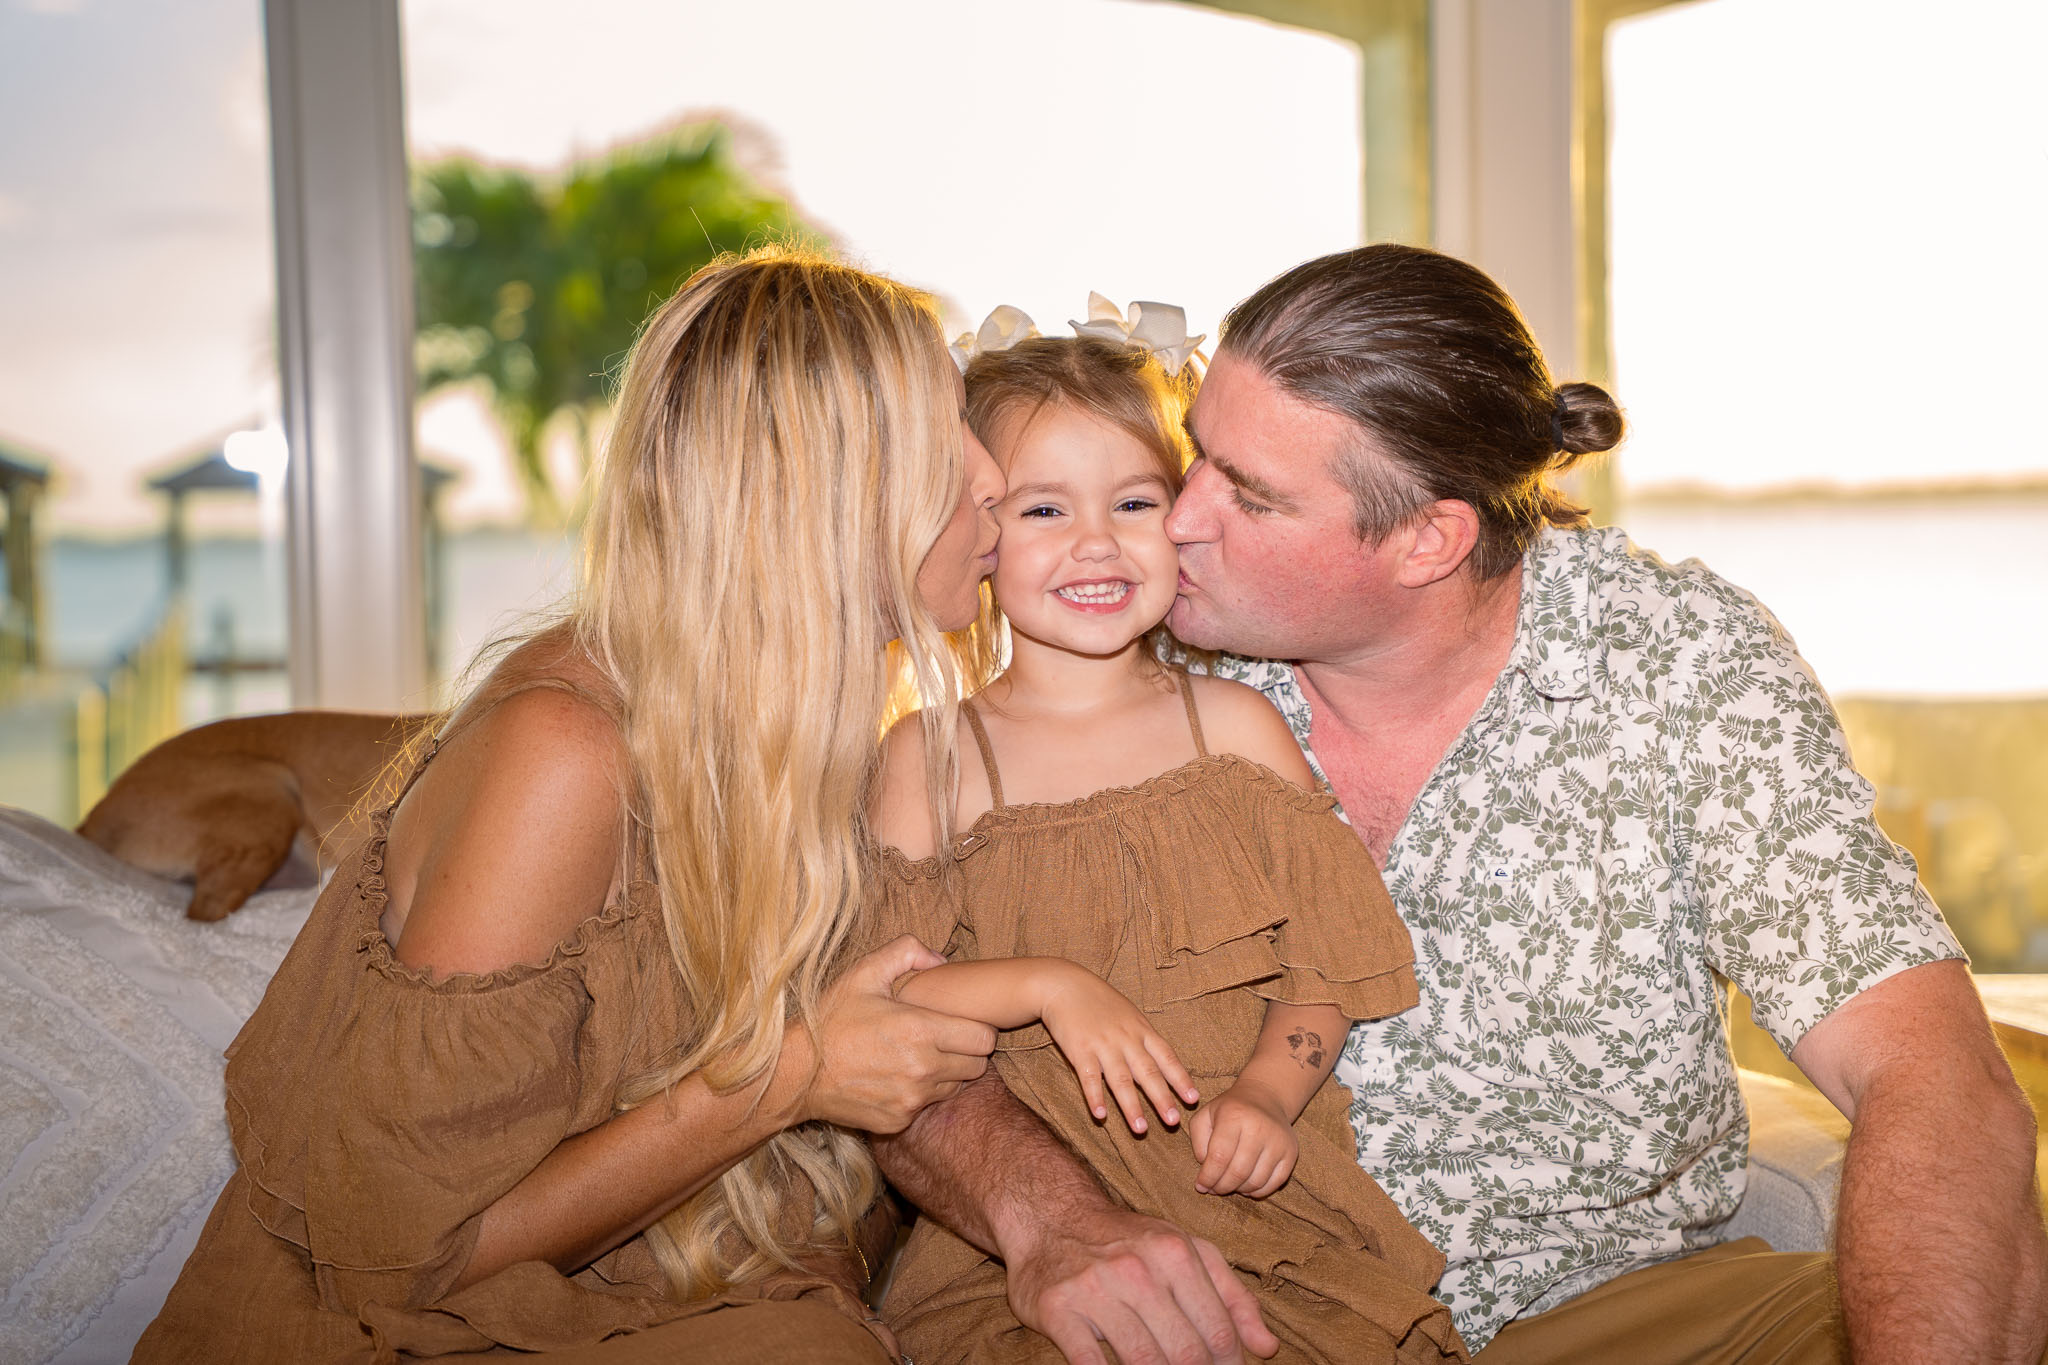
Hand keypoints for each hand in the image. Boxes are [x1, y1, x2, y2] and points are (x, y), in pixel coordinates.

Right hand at [798, 935, 995, 1132]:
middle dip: (967, 1051)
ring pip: (955, 1087)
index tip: (961, 1022)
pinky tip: (899, 1077)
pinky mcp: (899, 1121)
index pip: (984, 1038)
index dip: (978, 1028)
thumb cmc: (830, 1020)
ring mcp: (911, 1099)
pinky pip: (928, 1106)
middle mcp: (922, 1069)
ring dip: (947, 1073)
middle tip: (944, 1038)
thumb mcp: (863, 973)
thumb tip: (941, 959)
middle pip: (977, 1066)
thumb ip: (906, 951)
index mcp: (920, 1030)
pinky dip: (921, 1094)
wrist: (795, 1073)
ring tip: (920, 1056)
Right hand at [1006, 1204, 1278, 1364]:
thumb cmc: (1128, 1243)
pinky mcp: (1057, 1309)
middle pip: (1186, 1352)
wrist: (1050, 1218)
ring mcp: (1095, 1289)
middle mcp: (1136, 1269)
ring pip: (1144, 1361)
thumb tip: (1266, 1348)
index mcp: (1175, 1253)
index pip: (1219, 1332)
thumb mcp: (1187, 1252)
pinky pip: (1090, 1363)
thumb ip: (1232, 1297)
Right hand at [1037, 963, 1199, 1134]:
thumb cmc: (1099, 1001)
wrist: (1064, 985)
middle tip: (1173, 1121)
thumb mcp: (1129, 1014)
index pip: (1166, 1057)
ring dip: (1131, 1106)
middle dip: (1162, 1098)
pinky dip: (1095, 1097)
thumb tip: (1163, 1061)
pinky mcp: (1079, 1050)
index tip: (1193, 1098)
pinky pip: (1089, 1078)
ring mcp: (1103, 1045)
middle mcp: (1126, 1039)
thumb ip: (1144, 1037)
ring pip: (1120, 1080)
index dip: (1180, 1078)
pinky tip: (1101, 1116)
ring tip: (1140, 1129)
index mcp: (1141, 1030)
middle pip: (1147, 1072)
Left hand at [1187, 1081, 1297, 1197]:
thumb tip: (1206, 1169)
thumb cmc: (1229, 1110)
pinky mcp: (1291, 1152)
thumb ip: (1198, 1142)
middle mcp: (1259, 1128)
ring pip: (1256, 1181)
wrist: (1265, 1097)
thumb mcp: (1205, 1116)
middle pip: (1238, 1172)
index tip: (1200, 1186)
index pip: (1219, 1157)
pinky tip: (1246, 1186)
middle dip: (1221, 1187)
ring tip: (1228, 1186)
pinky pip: (1275, 1183)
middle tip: (1213, 1189)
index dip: (1208, 1177)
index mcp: (1234, 1115)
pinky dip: (1258, 1191)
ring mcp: (1278, 1141)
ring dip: (1238, 1190)